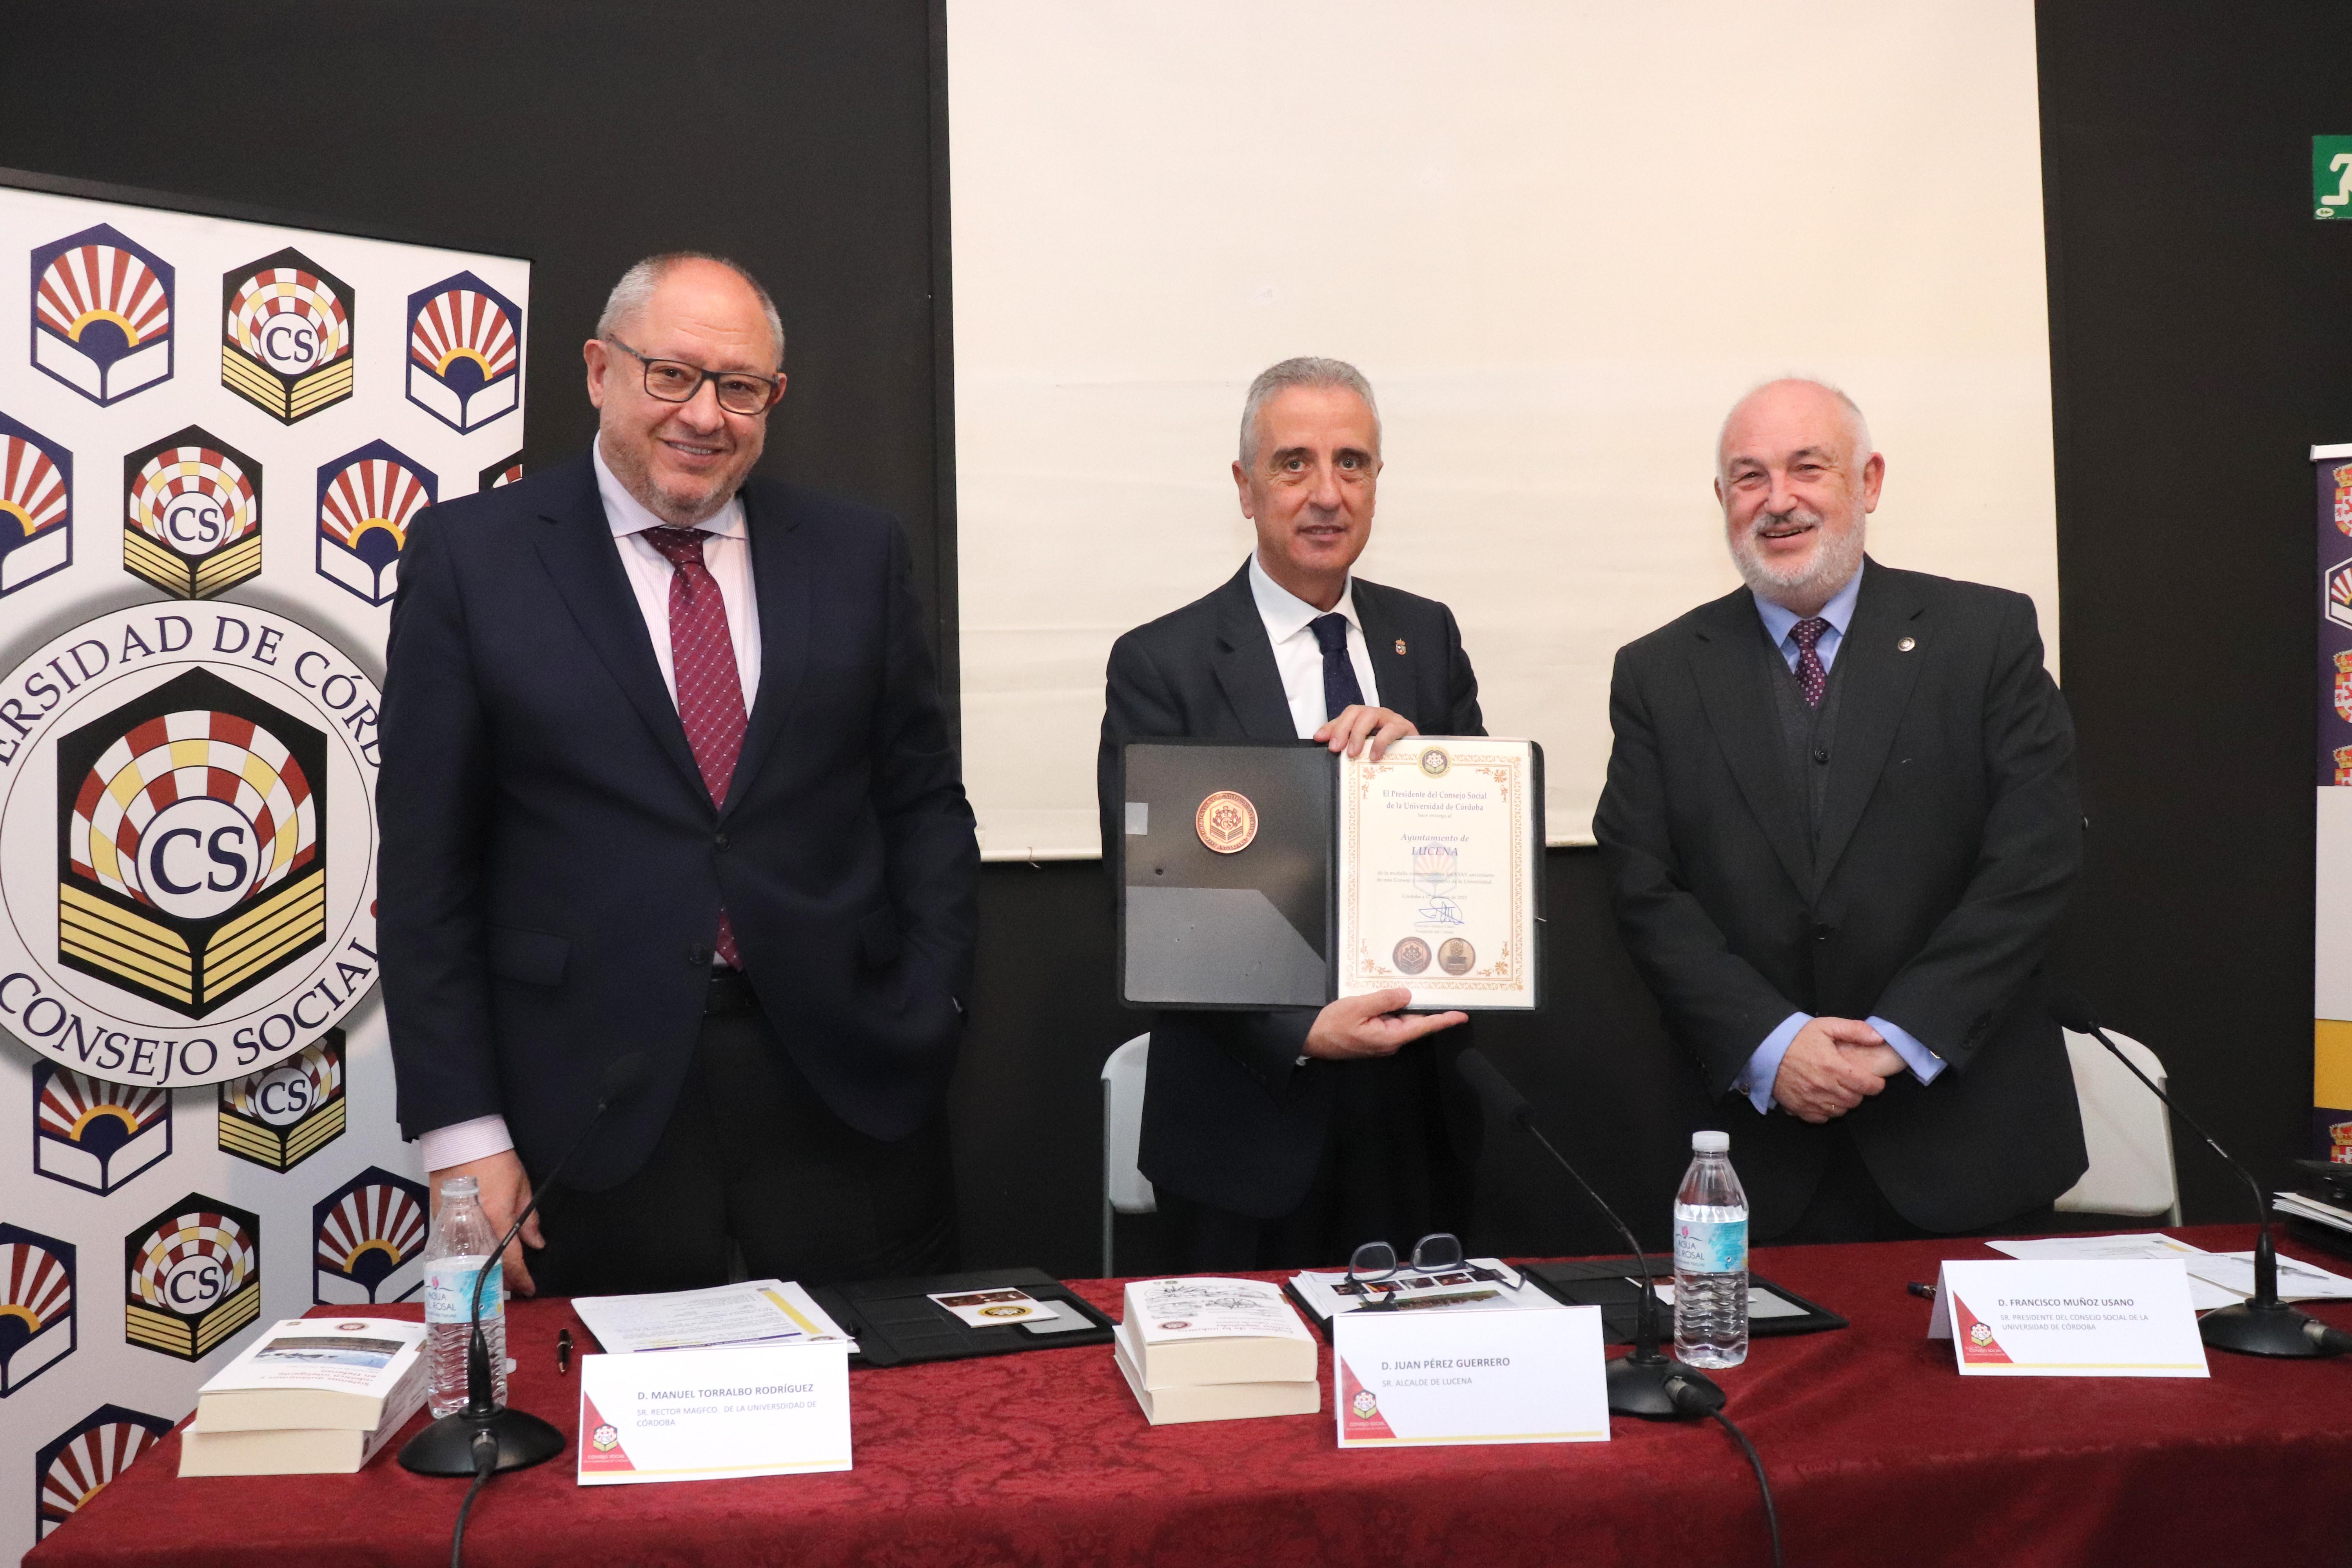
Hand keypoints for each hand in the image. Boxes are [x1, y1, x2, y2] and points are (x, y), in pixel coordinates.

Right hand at [429, 1149, 541, 1296]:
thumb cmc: (493, 1158)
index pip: (511, 1259)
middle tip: (514, 1285)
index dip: (521, 1278)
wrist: (460, 1139)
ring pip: (468, 1262)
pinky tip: (475, 1260)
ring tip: (497, 1276)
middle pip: (487, 1266)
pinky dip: (465, 1257)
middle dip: (502, 1280)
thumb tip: (537, 1243)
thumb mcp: (522, 1187)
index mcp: (496, 1219)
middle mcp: (471, 1228)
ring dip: (483, 1271)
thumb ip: (529, 1220)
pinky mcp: (437, 1220)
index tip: (529, 1288)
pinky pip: (452, 1247)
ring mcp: (450, 1226)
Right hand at [1303, 988, 1468, 1059]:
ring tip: (1402, 991)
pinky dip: (1390, 1010)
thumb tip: (1407, 995)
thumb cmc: (1332, 1025)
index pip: (1423, 1027)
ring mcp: (1381, 1041)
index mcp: (1390, 1037)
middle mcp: (1389, 1042)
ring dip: (1402, 1007)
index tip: (1461, 1016)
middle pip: (1413, 1022)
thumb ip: (1384, 1000)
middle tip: (1433, 990)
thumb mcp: (1358, 1007)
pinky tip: (1385, 999)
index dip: (1443, 1021)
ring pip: (1400, 1021)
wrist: (1311, 1039)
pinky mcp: (1373, 1038)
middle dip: (1421, 1007)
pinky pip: (1388, 1022)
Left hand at [1313, 705, 1416, 761]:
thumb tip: (1321, 739)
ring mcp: (1391, 719)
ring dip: (1358, 734)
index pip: (1346, 715)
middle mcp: (1377, 715)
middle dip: (1343, 729)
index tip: (1321, 739)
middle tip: (1337, 748)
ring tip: (1353, 754)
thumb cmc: (1388, 753)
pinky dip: (1380, 743)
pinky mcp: (1405, 727)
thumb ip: (1345, 743)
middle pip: (1356, 711)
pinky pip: (1390, 729)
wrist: (1416, 758)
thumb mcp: (1364, 749)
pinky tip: (1374, 756)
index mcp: (1365, 719)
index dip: (1333, 726)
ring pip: (1370, 715)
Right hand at [1770, 1017, 1904, 1123]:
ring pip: (1840, 1111)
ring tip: (1839, 1089)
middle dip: (1859, 1092)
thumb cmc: (1796, 1037)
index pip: (1866, 1085)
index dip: (1876, 1084)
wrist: (1765, 1048)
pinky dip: (1826, 1111)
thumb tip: (1878, 1037)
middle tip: (1854, 1081)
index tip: (1874, 1080)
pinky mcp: (1799, 1107)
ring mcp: (1810, 1099)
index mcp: (1833, 1066)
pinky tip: (1824, 1098)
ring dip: (1844, 1102)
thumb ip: (1855, 1030)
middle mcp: (1823, 1086)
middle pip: (1855, 1100)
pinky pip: (1822, 1118)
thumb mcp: (1826, 1026)